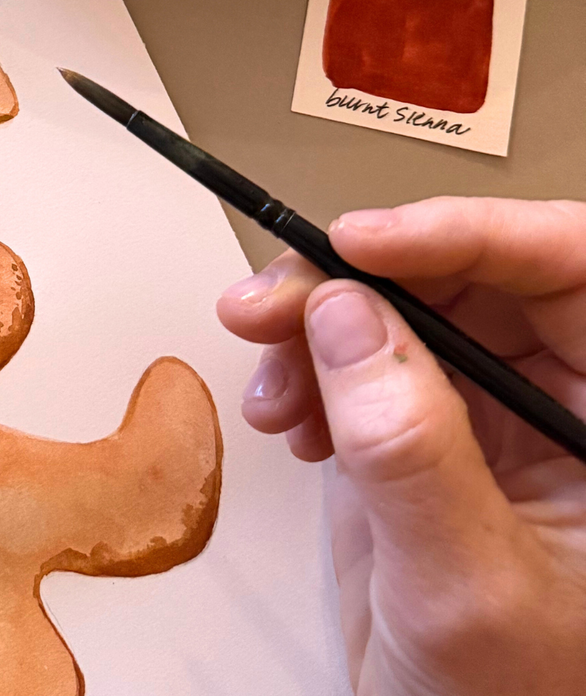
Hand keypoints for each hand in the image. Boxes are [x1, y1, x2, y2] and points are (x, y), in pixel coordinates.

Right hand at [217, 197, 585, 695]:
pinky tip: (285, 412)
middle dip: (358, 277)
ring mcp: (489, 421)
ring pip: (401, 308)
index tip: (365, 243)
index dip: (467, 235)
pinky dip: (302, 366)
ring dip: (314, 322)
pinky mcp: (421, 438)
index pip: (570, 270)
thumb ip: (411, 448)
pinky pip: (357, 359)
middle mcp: (562, 407)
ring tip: (266, 360)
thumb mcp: (468, 588)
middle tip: (277, 297)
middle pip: (467, 277)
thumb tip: (348, 318)